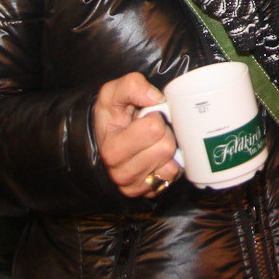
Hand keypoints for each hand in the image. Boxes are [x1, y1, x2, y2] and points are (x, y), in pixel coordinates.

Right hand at [93, 72, 180, 197]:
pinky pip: (173, 176)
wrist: (105, 140)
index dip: (154, 116)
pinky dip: (170, 164)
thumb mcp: (113, 93)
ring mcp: (135, 186)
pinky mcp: (149, 192)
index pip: (154, 128)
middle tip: (152, 130)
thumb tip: (155, 97)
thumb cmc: (112, 117)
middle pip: (166, 146)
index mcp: (113, 148)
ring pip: (171, 163)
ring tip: (153, 143)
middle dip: (163, 133)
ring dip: (167, 150)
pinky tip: (157, 157)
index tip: (144, 116)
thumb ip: (131, 86)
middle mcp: (121, 172)